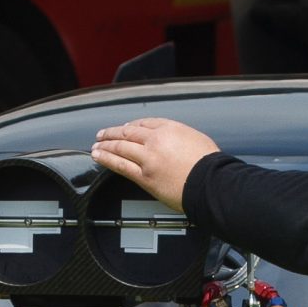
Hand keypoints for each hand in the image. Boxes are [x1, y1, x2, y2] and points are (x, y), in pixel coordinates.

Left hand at [90, 119, 221, 212]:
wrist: (211, 183)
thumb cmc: (210, 165)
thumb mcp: (197, 140)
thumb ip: (180, 138)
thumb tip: (174, 143)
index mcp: (170, 128)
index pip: (145, 123)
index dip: (132, 126)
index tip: (126, 128)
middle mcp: (156, 140)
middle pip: (128, 133)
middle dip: (112, 133)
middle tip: (102, 134)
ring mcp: (148, 158)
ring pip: (120, 147)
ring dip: (105, 145)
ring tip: (96, 146)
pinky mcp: (144, 176)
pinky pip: (120, 165)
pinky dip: (106, 159)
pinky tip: (98, 156)